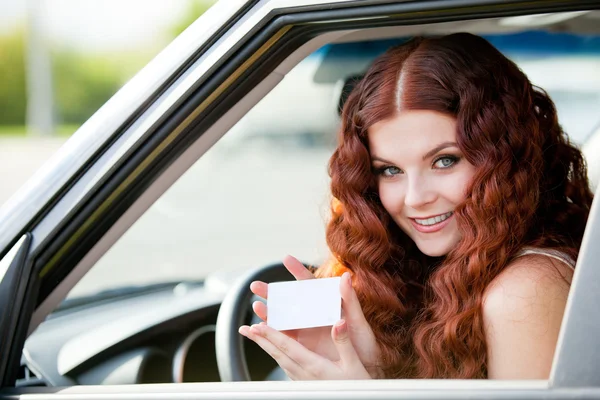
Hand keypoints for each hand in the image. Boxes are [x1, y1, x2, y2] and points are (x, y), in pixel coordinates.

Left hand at [239, 319, 370, 379]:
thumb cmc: (358, 387)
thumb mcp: (355, 363)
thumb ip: (344, 342)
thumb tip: (338, 322)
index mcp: (314, 366)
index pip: (287, 348)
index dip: (271, 336)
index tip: (257, 326)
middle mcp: (305, 374)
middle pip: (277, 354)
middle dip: (261, 341)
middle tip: (246, 329)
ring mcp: (304, 381)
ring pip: (280, 362)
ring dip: (267, 348)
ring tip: (256, 337)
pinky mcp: (306, 385)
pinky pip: (287, 368)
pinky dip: (278, 357)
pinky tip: (277, 354)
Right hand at [242, 255, 382, 378]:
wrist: (365, 370)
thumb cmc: (365, 344)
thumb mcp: (359, 322)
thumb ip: (350, 300)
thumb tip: (345, 276)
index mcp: (326, 306)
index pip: (310, 285)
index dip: (297, 271)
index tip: (286, 259)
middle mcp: (313, 316)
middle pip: (289, 300)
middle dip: (273, 292)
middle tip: (256, 286)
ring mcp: (306, 331)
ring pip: (282, 318)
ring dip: (268, 312)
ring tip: (256, 307)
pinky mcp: (301, 347)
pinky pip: (283, 338)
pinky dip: (270, 333)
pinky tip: (258, 329)